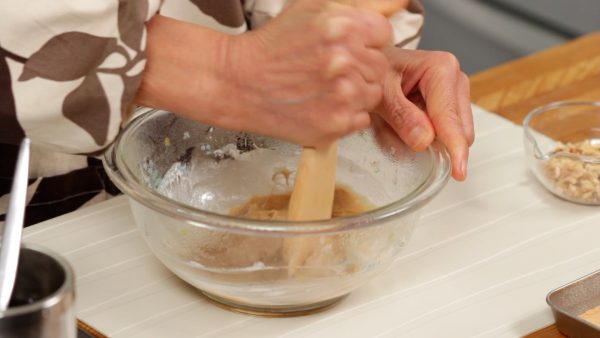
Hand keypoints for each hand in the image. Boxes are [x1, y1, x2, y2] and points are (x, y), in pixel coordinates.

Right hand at [228, 0, 392, 147]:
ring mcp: (343, 95)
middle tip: (332, 73)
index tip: (357, 49)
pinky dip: (346, 116)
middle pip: (380, 66)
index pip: (383, 34)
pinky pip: (361, 120)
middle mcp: (346, 60)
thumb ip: (347, 12)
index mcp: (343, 27)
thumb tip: (379, 19)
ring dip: (355, 93)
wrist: (239, 83)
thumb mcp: (307, 9)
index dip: (369, 42)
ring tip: (325, 91)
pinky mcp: (335, 123)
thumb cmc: (270, 48)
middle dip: (361, 68)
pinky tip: (323, 106)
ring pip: (372, 94)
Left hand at [375, 48, 473, 180]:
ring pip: (455, 131)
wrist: (369, 62)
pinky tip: (408, 124)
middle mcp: (455, 78)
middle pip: (460, 128)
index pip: (451, 117)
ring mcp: (455, 91)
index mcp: (441, 68)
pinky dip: (429, 135)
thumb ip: (400, 116)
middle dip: (438, 142)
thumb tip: (424, 140)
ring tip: (400, 124)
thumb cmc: (373, 70)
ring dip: (432, 139)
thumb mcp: (379, 93)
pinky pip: (446, 130)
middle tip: (400, 136)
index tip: (458, 170)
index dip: (454, 145)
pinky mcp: (449, 103)